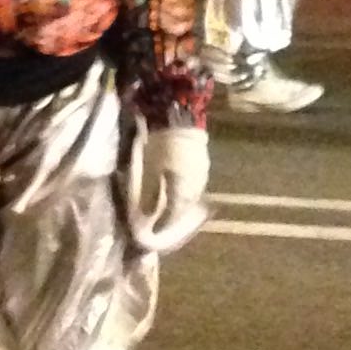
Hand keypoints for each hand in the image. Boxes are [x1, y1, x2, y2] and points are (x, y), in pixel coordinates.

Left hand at [131, 125, 209, 256]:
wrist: (179, 118)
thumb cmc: (159, 147)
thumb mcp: (148, 172)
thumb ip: (148, 197)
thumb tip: (146, 217)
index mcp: (182, 194)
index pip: (173, 218)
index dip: (163, 226)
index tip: (154, 231)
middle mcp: (196, 189)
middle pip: (185, 209)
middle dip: (173, 216)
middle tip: (161, 220)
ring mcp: (203, 176)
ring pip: (192, 196)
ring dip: (181, 202)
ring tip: (169, 203)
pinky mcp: (204, 164)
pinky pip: (195, 184)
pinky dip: (186, 189)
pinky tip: (178, 185)